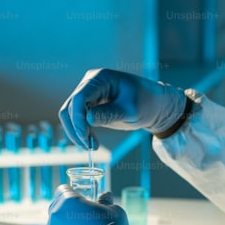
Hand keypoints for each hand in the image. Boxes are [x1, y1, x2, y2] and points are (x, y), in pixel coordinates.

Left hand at [42, 186, 128, 224]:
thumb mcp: (113, 211)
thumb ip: (105, 202)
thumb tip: (105, 196)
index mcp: (68, 200)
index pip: (62, 191)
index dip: (72, 196)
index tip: (79, 203)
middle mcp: (55, 215)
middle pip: (55, 210)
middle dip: (66, 214)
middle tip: (80, 223)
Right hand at [58, 68, 185, 148]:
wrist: (155, 105)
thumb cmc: (147, 103)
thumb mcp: (131, 110)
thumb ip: (109, 114)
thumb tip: (88, 119)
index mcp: (101, 78)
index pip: (80, 98)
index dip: (78, 119)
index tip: (86, 137)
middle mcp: (90, 83)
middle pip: (70, 107)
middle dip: (76, 128)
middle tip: (90, 146)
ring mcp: (88, 93)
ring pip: (70, 114)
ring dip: (77, 132)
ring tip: (92, 146)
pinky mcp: (90, 105)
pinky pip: (77, 119)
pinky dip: (81, 131)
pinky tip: (91, 142)